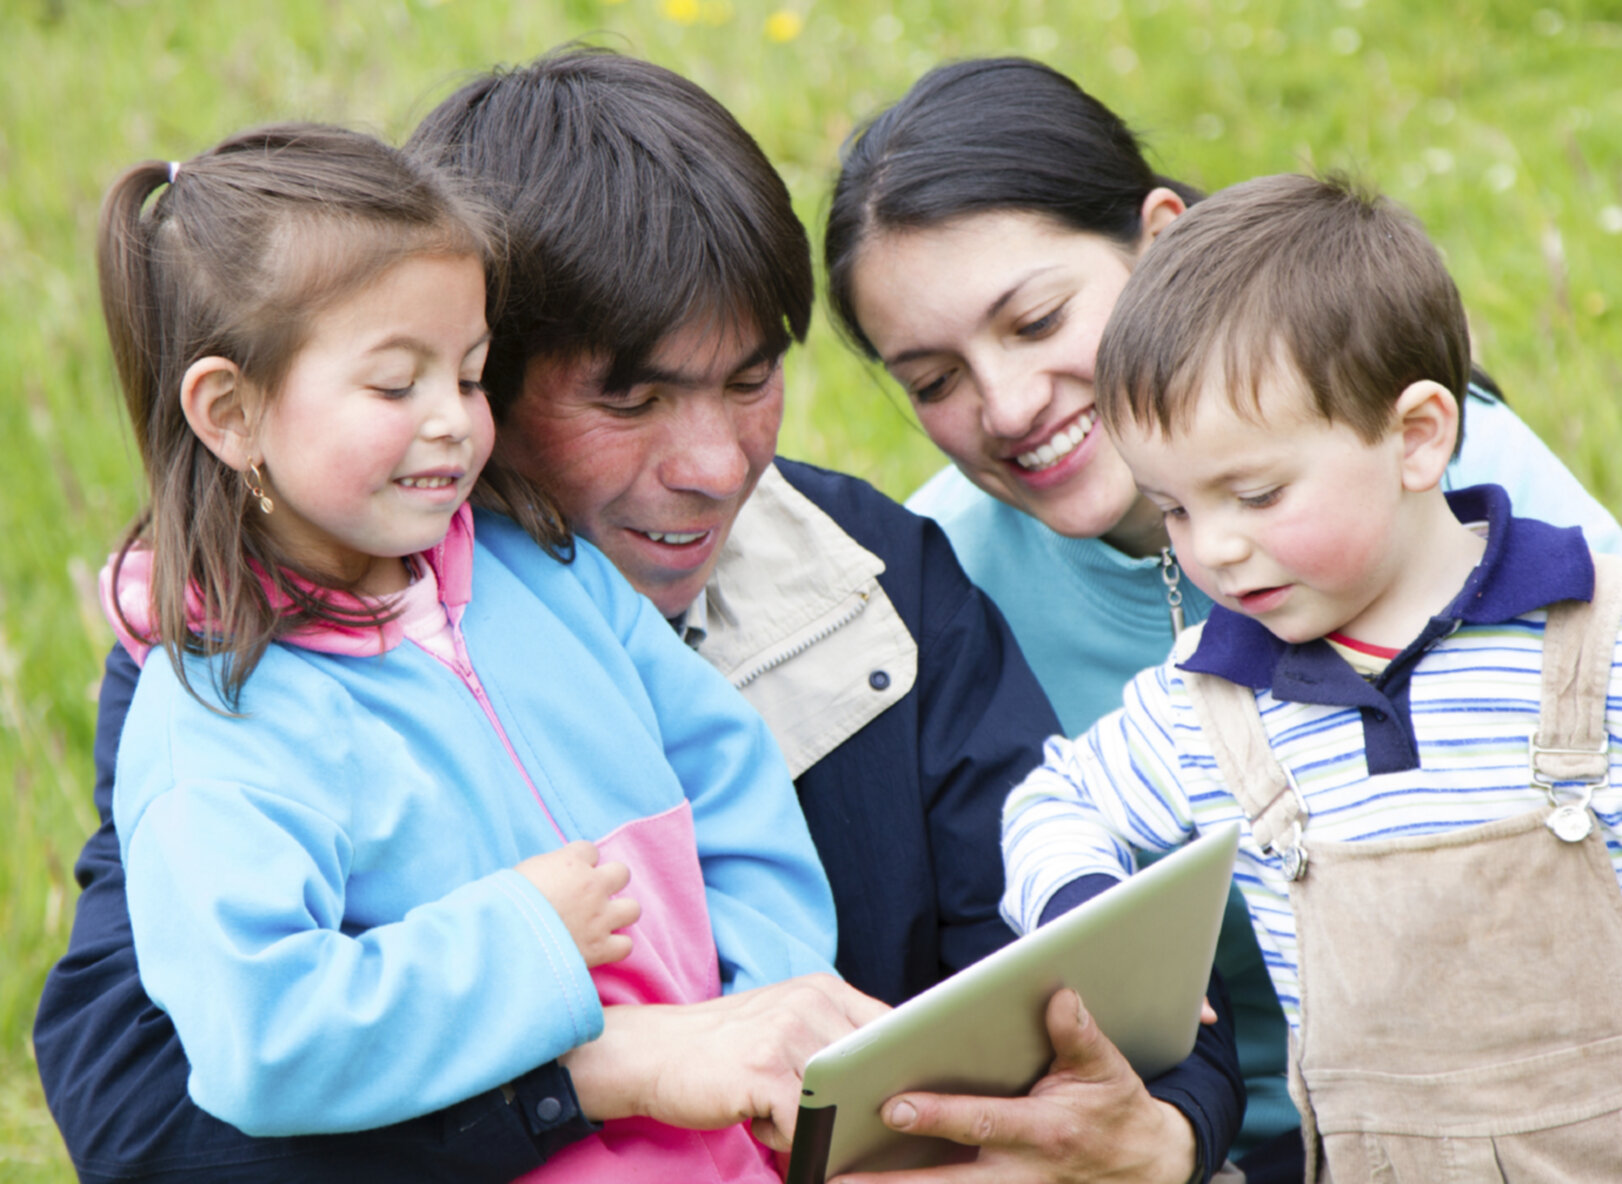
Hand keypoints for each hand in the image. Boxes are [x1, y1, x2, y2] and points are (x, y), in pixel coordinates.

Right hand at [515, 840, 638, 967]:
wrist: (504, 939)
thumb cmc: (503, 903)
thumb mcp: (520, 873)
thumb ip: (544, 870)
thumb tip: (548, 877)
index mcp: (571, 862)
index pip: (590, 850)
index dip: (580, 863)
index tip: (568, 875)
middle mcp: (592, 885)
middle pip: (621, 873)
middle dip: (609, 883)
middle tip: (591, 896)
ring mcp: (600, 917)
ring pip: (633, 908)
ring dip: (619, 914)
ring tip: (601, 922)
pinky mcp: (601, 948)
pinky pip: (626, 945)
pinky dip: (615, 947)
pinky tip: (600, 947)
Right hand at [561, 973, 889, 1149]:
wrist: (653, 1051)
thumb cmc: (724, 1048)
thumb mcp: (782, 1023)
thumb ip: (829, 1038)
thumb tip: (887, 1079)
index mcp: (821, 988)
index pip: (888, 1027)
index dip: (898, 1067)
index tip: (901, 1095)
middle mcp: (809, 1003)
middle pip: (871, 1066)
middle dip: (864, 1106)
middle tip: (849, 1128)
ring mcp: (787, 1034)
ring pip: (841, 1099)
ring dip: (822, 1125)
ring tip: (784, 1123)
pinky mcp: (764, 1071)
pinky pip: (806, 1124)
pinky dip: (798, 1144)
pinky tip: (764, 1132)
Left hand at [831, 989, 1196, 1183]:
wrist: (1147, 1168)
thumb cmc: (1114, 1110)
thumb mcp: (1107, 1070)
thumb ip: (1079, 1036)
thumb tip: (1058, 997)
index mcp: (1044, 1132)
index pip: (982, 1123)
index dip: (938, 1116)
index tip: (892, 1105)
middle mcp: (1021, 1173)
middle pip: (946, 1183)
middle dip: (891, 1182)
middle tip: (836, 1174)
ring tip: (835, 1183)